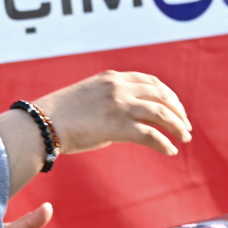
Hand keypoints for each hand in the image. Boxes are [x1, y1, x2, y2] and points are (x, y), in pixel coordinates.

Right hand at [34, 71, 190, 155]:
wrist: (41, 124)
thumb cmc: (59, 116)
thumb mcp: (89, 98)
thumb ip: (111, 104)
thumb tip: (127, 124)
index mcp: (112, 78)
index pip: (151, 82)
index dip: (168, 95)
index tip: (175, 107)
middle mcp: (119, 87)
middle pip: (162, 95)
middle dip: (178, 110)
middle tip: (186, 125)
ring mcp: (120, 105)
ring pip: (161, 113)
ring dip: (177, 126)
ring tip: (184, 137)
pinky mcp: (118, 126)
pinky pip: (151, 134)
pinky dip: (164, 143)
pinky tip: (170, 150)